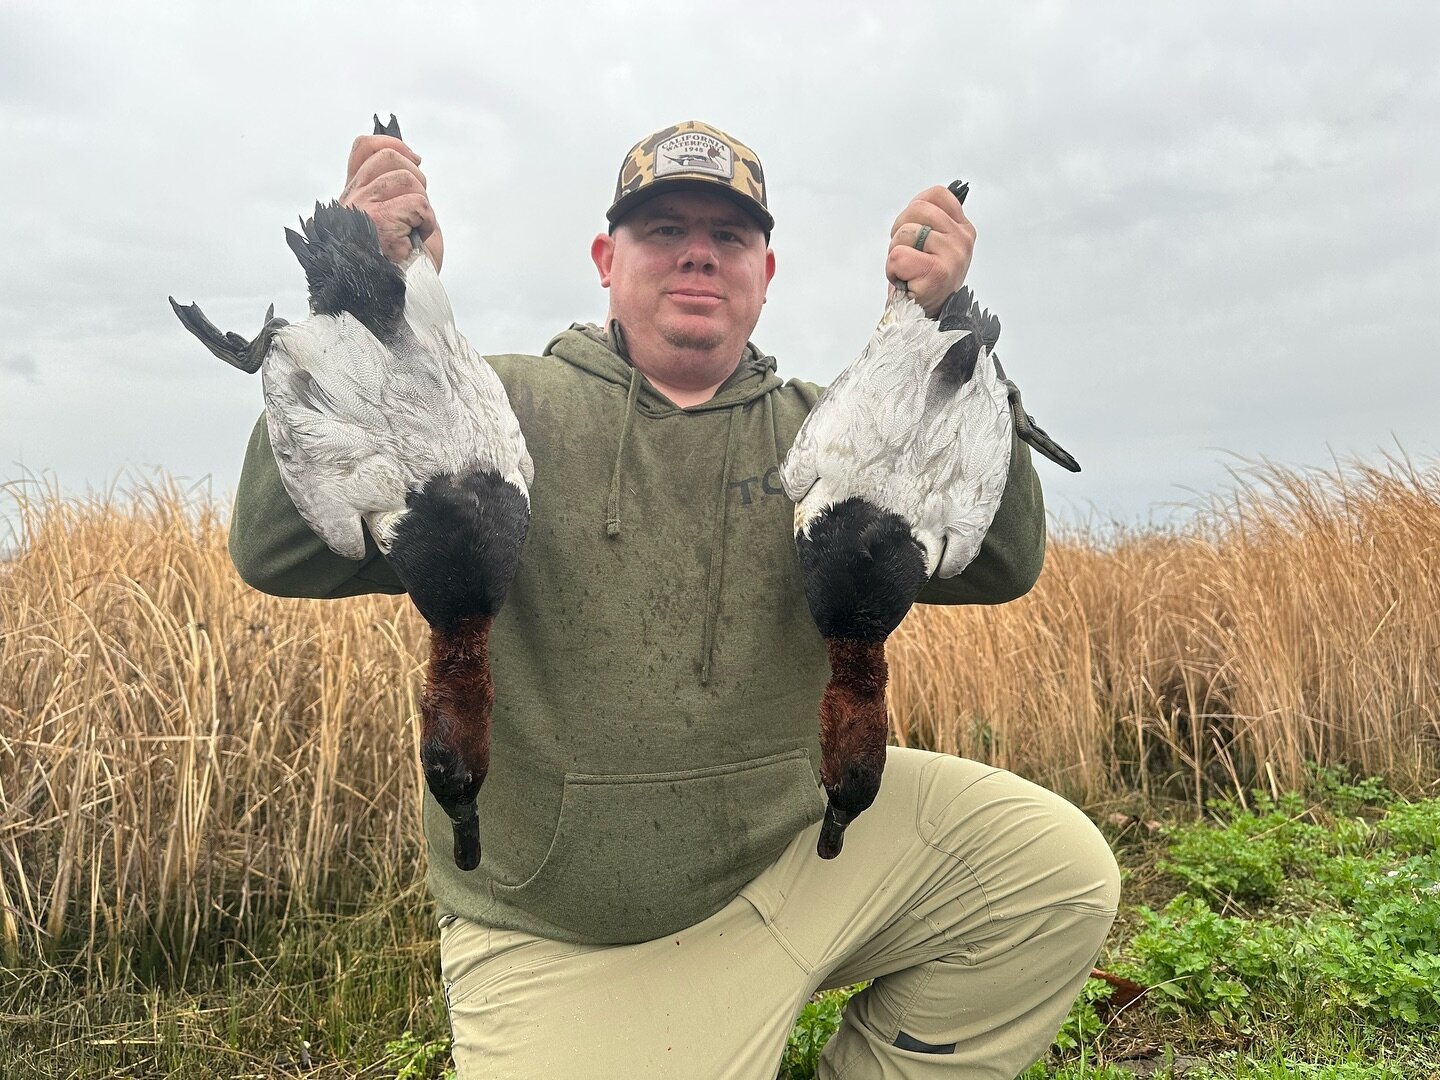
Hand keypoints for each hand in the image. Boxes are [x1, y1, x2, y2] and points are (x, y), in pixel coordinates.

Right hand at [340, 132, 444, 270]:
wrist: (394, 305)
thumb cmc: (399, 273)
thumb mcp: (399, 224)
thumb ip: (399, 194)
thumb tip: (414, 166)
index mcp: (354, 199)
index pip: (364, 149)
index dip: (392, 144)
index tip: (414, 161)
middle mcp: (351, 200)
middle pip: (388, 157)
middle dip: (416, 178)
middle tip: (418, 210)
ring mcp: (362, 209)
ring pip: (405, 178)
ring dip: (422, 204)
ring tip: (415, 230)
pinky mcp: (379, 222)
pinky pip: (417, 203)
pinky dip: (426, 222)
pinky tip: (416, 241)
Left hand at [885, 185, 974, 316]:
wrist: (922, 319)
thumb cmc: (922, 281)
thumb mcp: (932, 246)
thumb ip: (929, 222)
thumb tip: (919, 203)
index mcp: (963, 228)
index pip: (936, 194)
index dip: (913, 212)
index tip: (914, 235)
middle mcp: (963, 240)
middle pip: (917, 209)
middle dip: (900, 232)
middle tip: (907, 257)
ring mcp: (953, 256)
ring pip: (905, 233)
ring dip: (896, 254)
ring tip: (908, 271)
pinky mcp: (937, 274)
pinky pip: (899, 255)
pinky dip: (892, 270)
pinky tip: (905, 281)